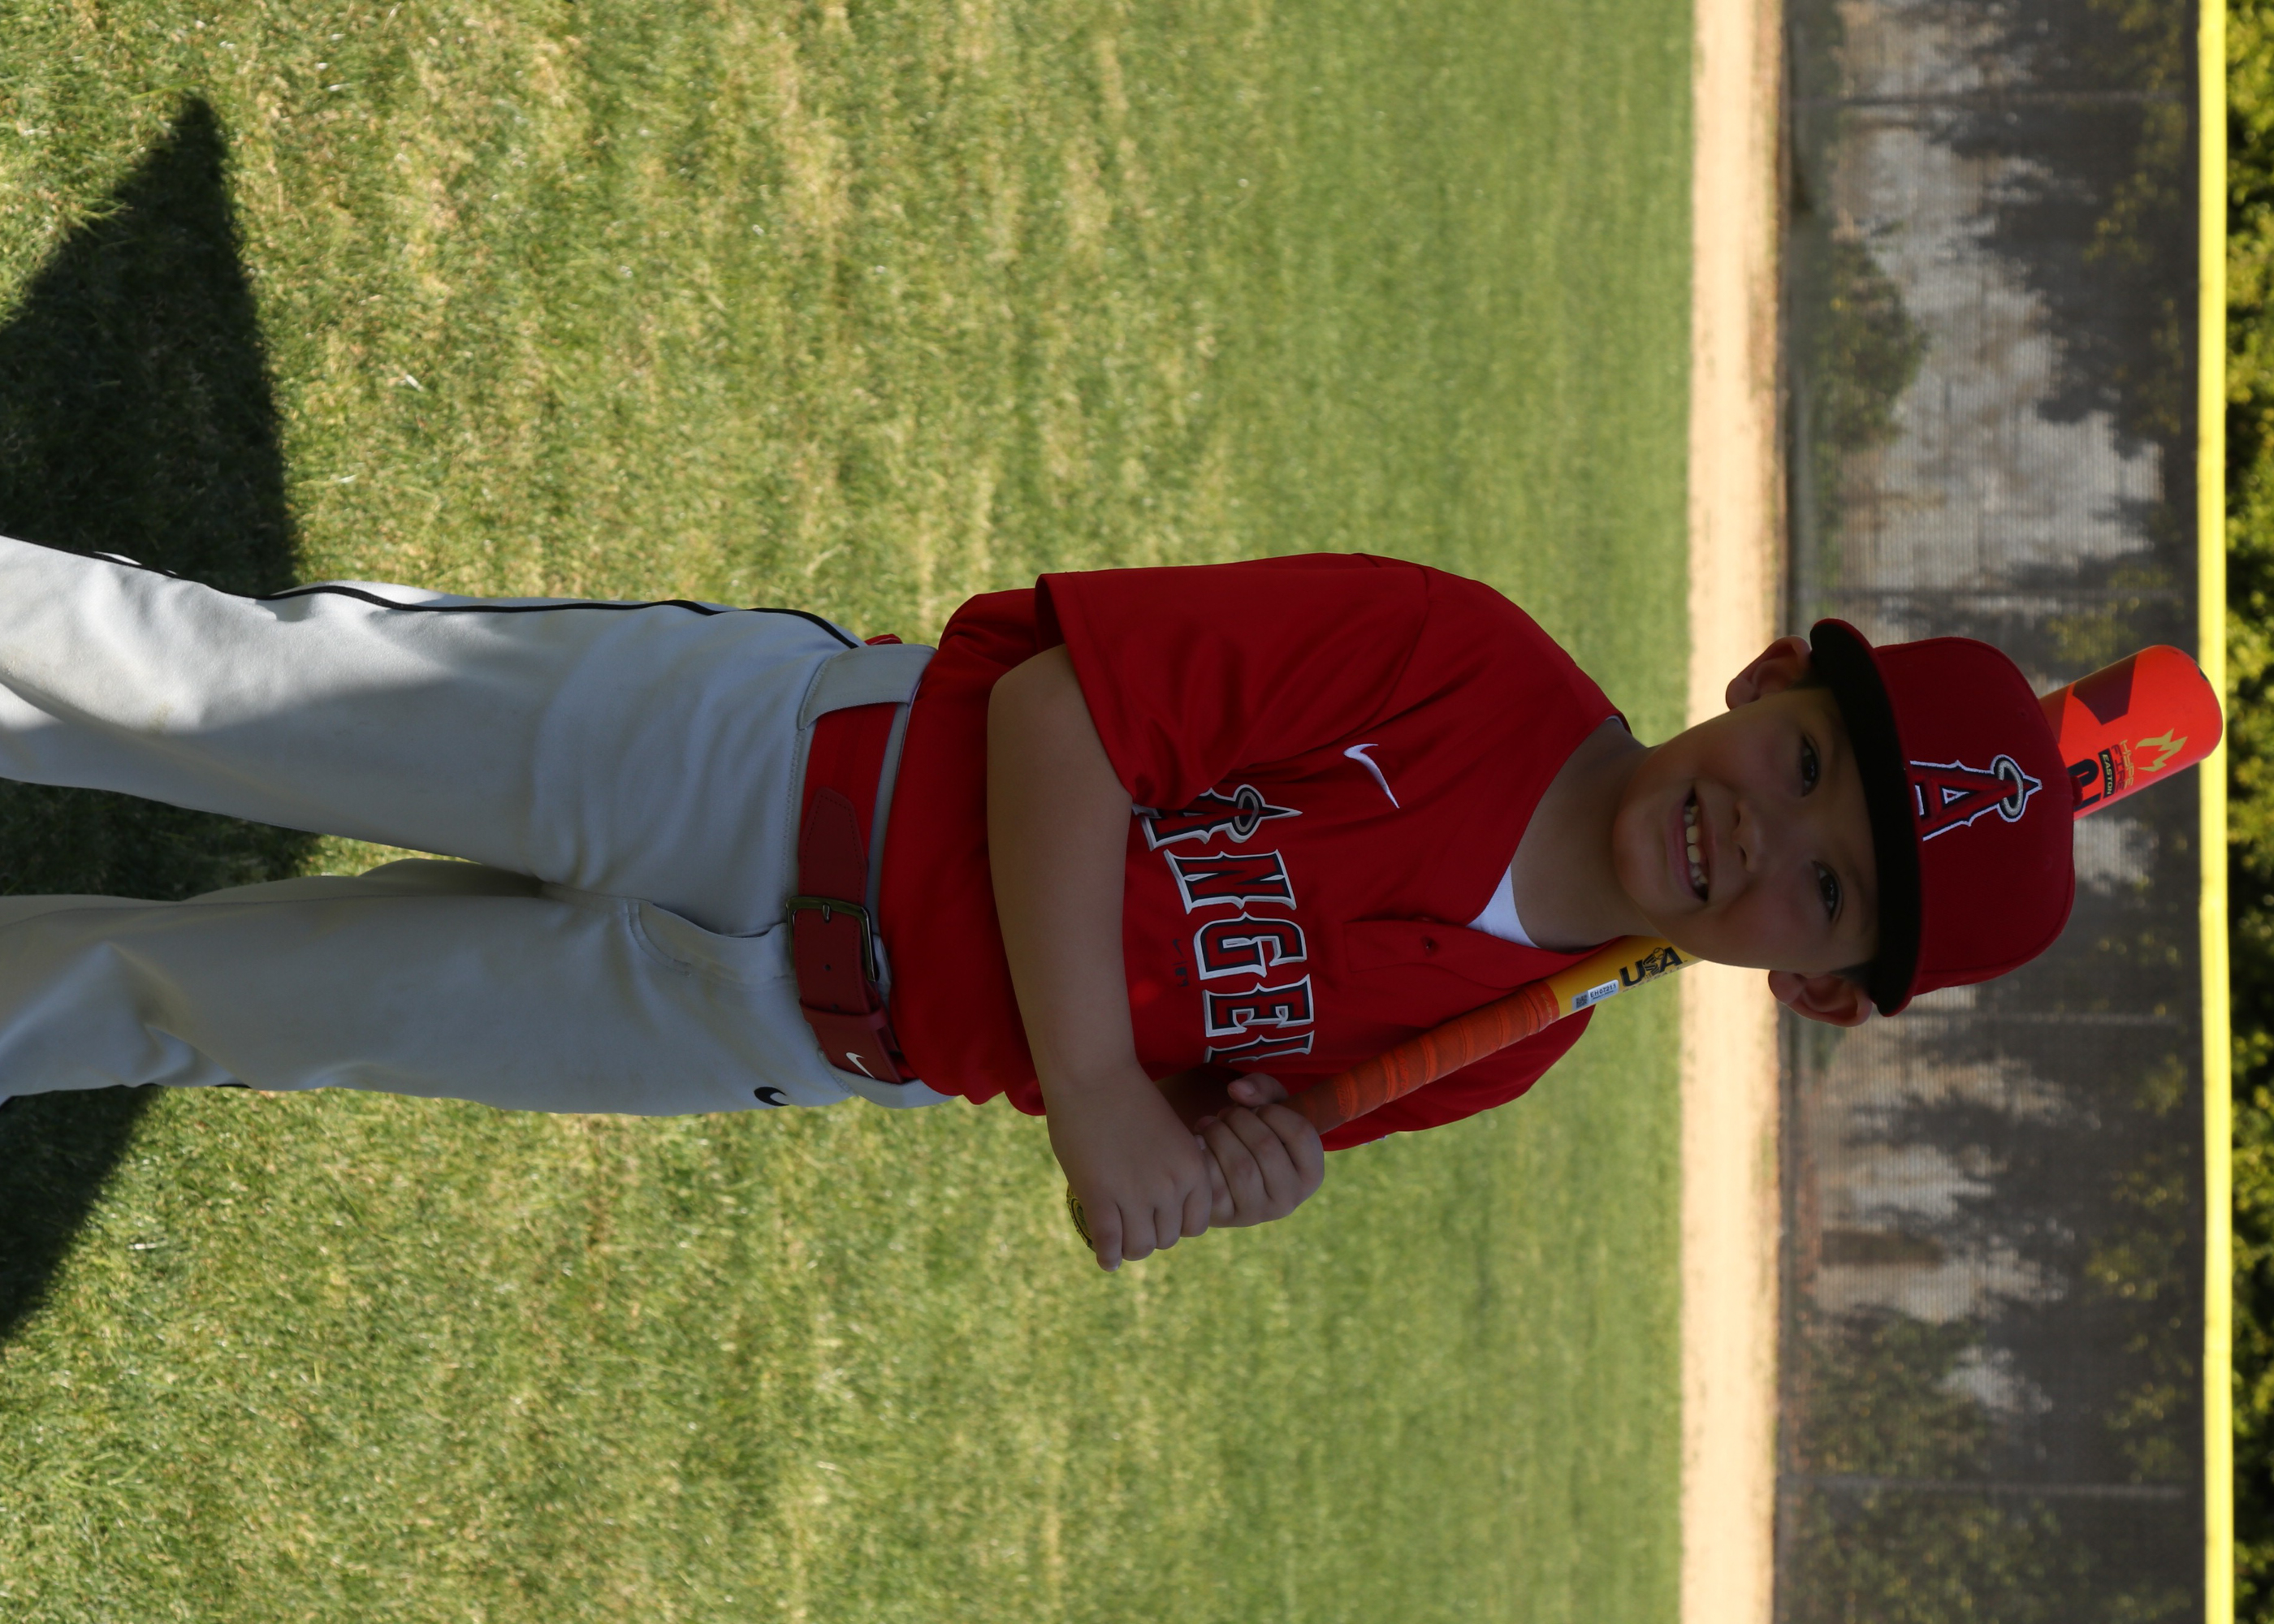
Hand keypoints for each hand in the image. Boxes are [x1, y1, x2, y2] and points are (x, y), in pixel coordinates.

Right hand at [1047, 1066, 1216, 1270]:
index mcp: (1192, 1169)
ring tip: (1121, 1244)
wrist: (1094, 1075)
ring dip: (1130, 1248)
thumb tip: (1166, 1203)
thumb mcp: (1169, 1135)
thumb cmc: (1129, 1099)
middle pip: (1168, 1239)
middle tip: (1136, 1229)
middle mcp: (1171, 1187)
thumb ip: (1173, 1169)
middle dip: (1152, 1236)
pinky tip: (1106, 1260)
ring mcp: (1136, 1195)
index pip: (1196, 1225)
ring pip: (1140, 1247)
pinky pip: (1109, 1243)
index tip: (1162, 1220)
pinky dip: (1108, 1257)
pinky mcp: (1101, 1197)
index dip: (1178, 1225)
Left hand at [1195, 1073, 1325, 1227]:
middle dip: (1239, 1119)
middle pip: (1266, 1147)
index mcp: (1310, 1174)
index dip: (1274, 1111)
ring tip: (1211, 1125)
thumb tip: (1237, 1090)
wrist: (1221, 1171)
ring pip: (1240, 1166)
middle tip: (1227, 1114)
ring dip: (1218, 1134)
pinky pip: (1214, 1181)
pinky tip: (1200, 1145)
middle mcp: (1289, 1199)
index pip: (1301, 1133)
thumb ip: (1262, 1088)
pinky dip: (1203, 1155)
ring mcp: (1257, 1213)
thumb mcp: (1269, 1107)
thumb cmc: (1254, 1133)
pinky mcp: (1225, 1217)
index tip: (1259, 1108)